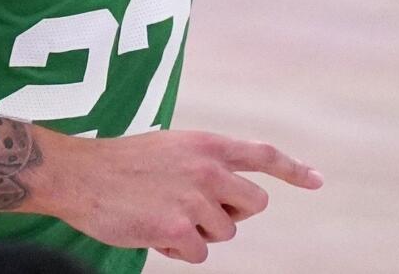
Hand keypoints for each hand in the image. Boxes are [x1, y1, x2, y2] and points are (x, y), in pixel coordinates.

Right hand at [36, 128, 322, 264]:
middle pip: (254, 205)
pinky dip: (179, 251)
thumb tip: (233, 195)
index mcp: (208, 144)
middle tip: (199, 210)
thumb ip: (207, 164)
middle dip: (233, 213)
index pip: (264, 155)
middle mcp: (209, 169)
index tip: (318, 182)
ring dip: (200, 233)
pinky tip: (154, 232)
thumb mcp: (174, 148)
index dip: (294, 170)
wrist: (81, 176)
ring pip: (225, 232)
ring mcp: (195, 200)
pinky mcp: (177, 230)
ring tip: (165, 215)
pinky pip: (199, 254)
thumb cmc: (124, 164)